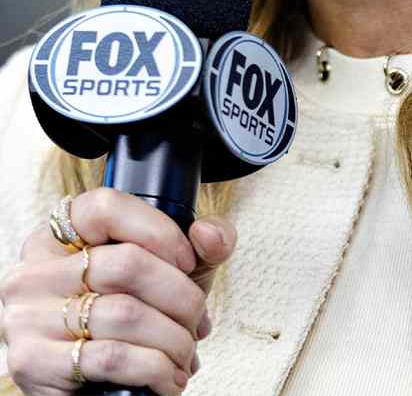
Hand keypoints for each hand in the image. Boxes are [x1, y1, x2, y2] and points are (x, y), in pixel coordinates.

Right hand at [0, 189, 235, 394]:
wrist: (94, 383)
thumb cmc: (137, 313)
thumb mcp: (174, 271)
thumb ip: (206, 244)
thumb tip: (209, 235)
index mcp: (60, 236)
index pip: (106, 208)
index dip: (159, 231)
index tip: (189, 261)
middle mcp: (34, 271)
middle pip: (126, 264)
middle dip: (181, 297)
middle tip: (197, 321)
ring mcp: (27, 316)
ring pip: (125, 314)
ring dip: (174, 339)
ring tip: (186, 352)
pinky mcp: (33, 361)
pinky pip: (112, 357)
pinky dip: (155, 369)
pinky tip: (169, 377)